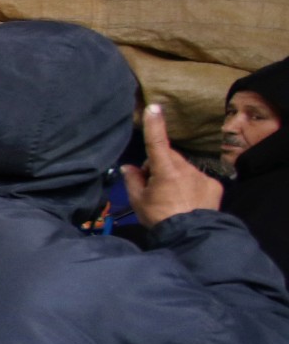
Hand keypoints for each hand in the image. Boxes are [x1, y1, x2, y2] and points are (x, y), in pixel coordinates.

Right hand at [123, 104, 222, 228]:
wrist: (191, 235)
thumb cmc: (160, 217)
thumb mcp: (138, 201)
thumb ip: (132, 180)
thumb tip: (129, 167)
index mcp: (164, 170)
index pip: (156, 142)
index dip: (154, 125)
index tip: (154, 108)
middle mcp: (185, 168)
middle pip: (168, 157)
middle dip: (159, 166)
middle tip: (152, 186)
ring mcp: (201, 176)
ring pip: (183, 168)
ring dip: (175, 176)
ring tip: (171, 198)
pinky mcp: (213, 185)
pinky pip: (197, 179)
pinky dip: (191, 186)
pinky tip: (188, 201)